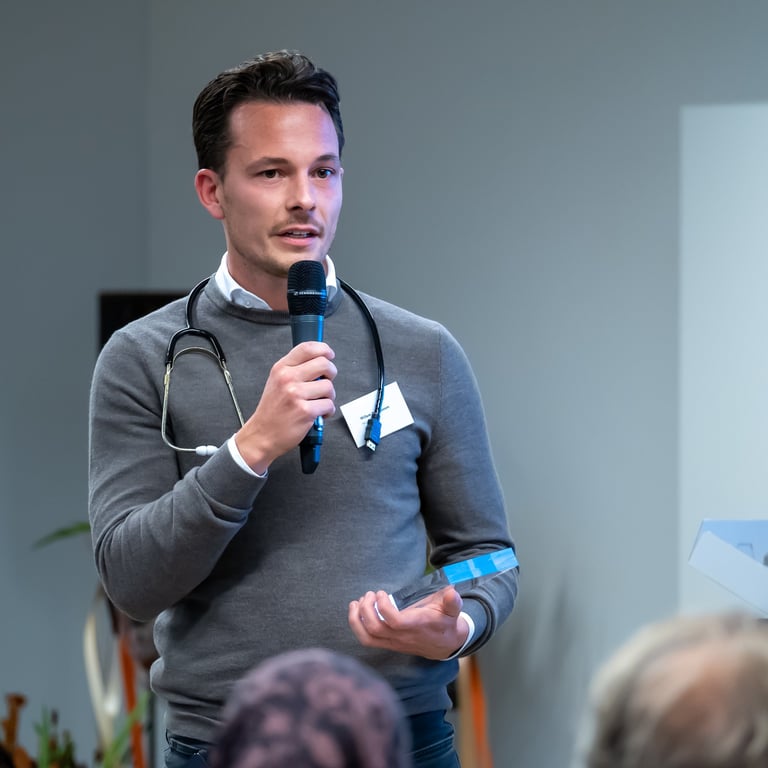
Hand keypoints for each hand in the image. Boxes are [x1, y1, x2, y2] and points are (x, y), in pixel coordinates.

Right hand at [234, 341, 336, 473]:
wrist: (262, 435)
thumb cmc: (272, 411)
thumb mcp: (276, 381)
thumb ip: (295, 369)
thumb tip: (319, 360)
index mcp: (281, 368)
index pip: (307, 348)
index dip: (323, 349)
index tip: (329, 354)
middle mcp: (288, 378)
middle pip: (323, 364)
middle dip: (331, 373)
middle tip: (326, 381)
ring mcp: (296, 394)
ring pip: (328, 386)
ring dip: (329, 396)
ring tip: (318, 402)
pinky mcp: (305, 411)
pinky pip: (329, 405)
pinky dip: (327, 411)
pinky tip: (318, 414)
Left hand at [348, 586, 468, 659]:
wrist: (446, 645)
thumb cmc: (446, 622)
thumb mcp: (453, 610)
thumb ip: (452, 602)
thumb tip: (452, 592)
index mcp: (416, 626)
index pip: (394, 621)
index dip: (383, 607)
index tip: (381, 593)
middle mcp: (402, 637)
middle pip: (375, 629)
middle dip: (365, 610)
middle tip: (368, 594)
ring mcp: (394, 642)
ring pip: (367, 638)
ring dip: (356, 619)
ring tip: (356, 602)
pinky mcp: (388, 643)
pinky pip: (367, 639)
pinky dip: (358, 625)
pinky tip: (359, 611)